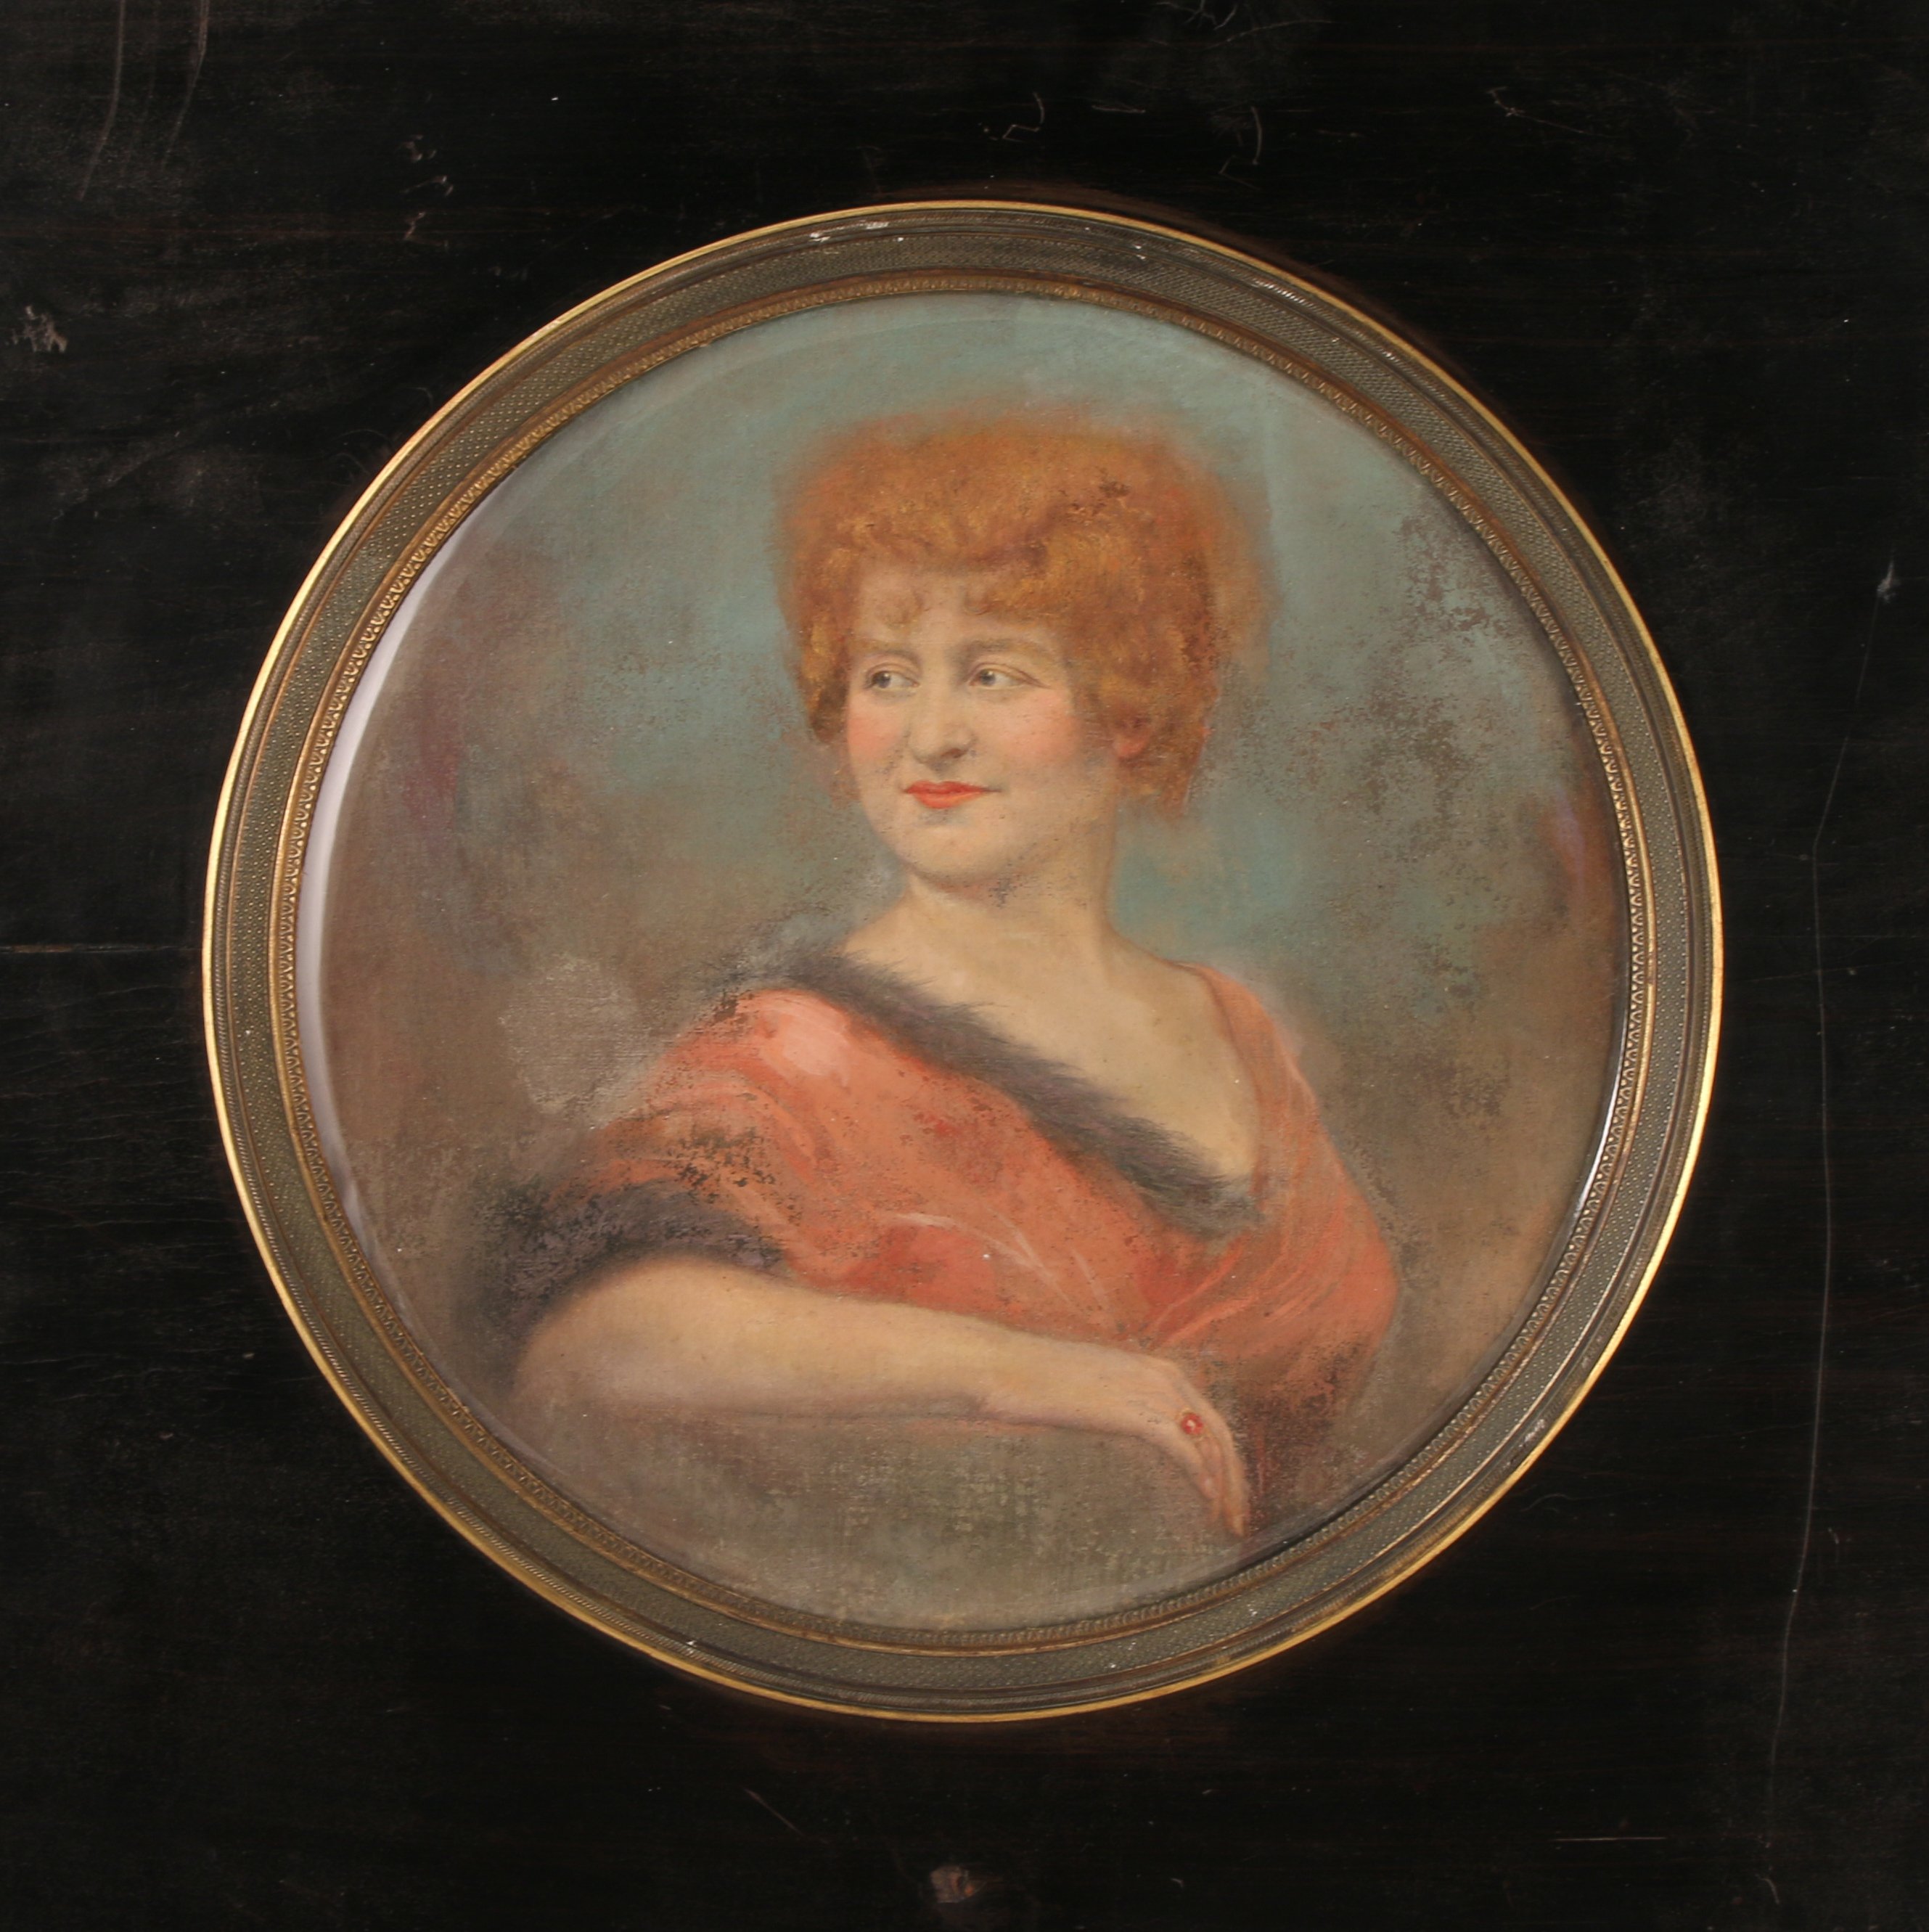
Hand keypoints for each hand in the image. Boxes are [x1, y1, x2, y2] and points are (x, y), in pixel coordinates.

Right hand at [976, 1334, 1250, 1537]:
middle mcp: (1164, 1374)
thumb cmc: (1035, 1380)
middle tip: (1237, 1518)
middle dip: (1235, 1479)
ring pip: (1210, 1444)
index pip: (1209, 1417)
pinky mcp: (1135, 1412)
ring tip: (1227, 1521)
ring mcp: (1152, 1391)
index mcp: (1156, 1367)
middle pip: (1220, 1433)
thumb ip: (1119, 1405)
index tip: (1227, 1493)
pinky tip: (1208, 1502)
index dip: (1224, 1458)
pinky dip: (1202, 1477)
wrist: (1002, 1366)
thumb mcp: (1092, 1389)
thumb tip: (1127, 1428)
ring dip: (1225, 1487)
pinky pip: (1184, 1449)